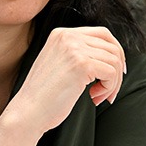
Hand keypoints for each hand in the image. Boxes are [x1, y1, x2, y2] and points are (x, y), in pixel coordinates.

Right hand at [7, 26, 125, 133]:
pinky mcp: (82, 65)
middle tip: (110, 89)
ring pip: (114, 61)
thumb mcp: (59, 63)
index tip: (116, 71)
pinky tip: (94, 97)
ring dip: (112, 83)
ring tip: (99, 96)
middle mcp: (68, 36)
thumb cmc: (44, 96)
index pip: (102, 34)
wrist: (28, 112)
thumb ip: (79, 53)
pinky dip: (109, 88)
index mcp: (61, 34)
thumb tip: (112, 57)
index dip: (114, 52)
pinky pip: (111, 73)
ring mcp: (75, 49)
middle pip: (111, 46)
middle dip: (117, 70)